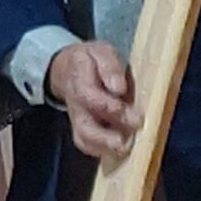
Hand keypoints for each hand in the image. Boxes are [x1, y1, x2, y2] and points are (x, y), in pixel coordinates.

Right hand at [47, 41, 143, 162]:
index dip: (110, 107)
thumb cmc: (90, 60)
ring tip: (124, 148)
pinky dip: (100, 150)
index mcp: (79, 79)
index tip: (134, 116)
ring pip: (83, 137)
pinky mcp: (80, 127)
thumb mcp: (101, 51)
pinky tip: (117, 150)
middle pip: (84, 124)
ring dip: (104, 146)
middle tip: (128, 140)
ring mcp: (76, 117)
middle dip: (106, 136)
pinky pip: (85, 143)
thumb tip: (118, 88)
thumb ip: (109, 66)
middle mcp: (75, 102)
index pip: (90, 96)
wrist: (67, 68)